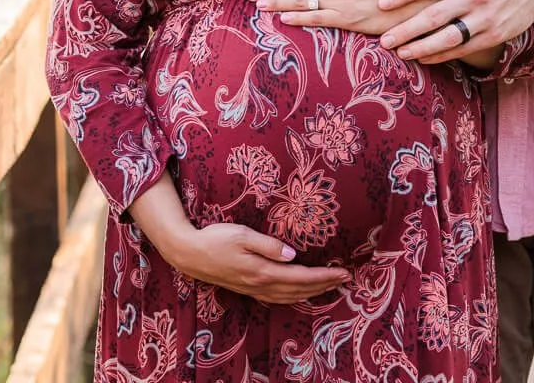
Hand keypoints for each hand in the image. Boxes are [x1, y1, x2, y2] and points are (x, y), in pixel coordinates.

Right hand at [160, 222, 351, 304]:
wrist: (189, 254)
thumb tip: (293, 255)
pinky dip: (294, 298)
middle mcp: (260, 284)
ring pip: (290, 297)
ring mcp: (253, 289)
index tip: (343, 273)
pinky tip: (299, 294)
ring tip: (329, 286)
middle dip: (324, 285)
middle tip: (345, 279)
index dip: (324, 277)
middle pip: (299, 290)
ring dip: (312, 293)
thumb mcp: (242, 234)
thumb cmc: (215, 238)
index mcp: (262, 271)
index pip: (301, 277)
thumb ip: (268, 245)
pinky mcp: (247, 289)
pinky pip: (277, 298)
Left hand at [377, 0, 533, 65]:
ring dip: (422, 47)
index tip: (381, 3)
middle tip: (384, 40)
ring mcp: (484, 17)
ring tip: (401, 53)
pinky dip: (442, 55)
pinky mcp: (494, 34)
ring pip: (448, 37)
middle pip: (433, 16)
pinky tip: (424, 58)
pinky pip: (463, 49)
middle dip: (406, 29)